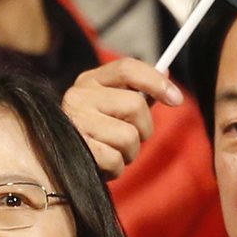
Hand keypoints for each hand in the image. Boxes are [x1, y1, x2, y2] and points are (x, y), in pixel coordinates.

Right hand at [63, 58, 182, 179]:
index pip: (127, 68)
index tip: (176, 99)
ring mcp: (75, 123)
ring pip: (129, 137)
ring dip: (129, 152)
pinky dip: (116, 168)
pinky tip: (102, 164)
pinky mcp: (75, 150)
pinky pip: (115, 160)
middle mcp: (78, 96)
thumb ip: (136, 91)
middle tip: (131, 138)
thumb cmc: (94, 133)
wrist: (60, 162)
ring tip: (113, 152)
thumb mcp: (112, 106)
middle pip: (135, 105)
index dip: (156, 81)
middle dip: (143, 128)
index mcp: (90, 81)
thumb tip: (165, 72)